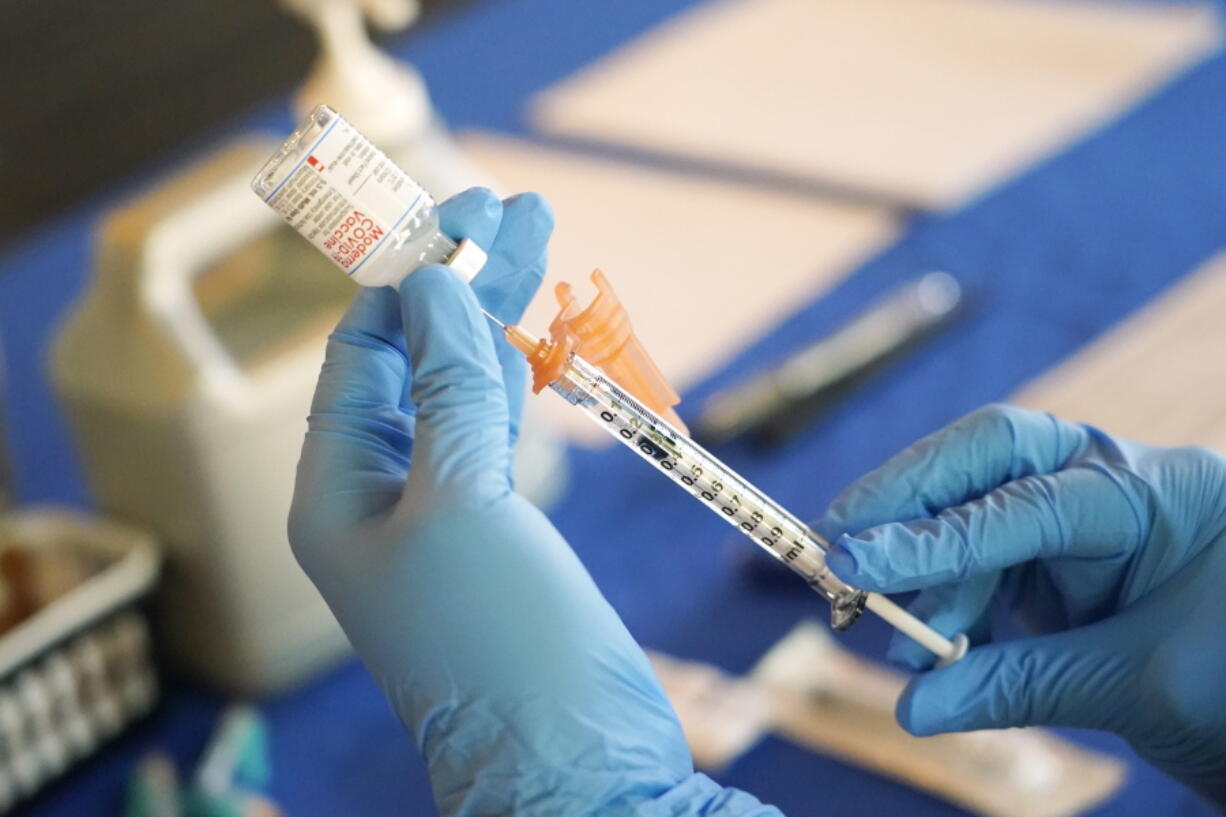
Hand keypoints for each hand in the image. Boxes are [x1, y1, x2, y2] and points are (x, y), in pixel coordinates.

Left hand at [288, 188, 779, 816]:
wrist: (576, 762)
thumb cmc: (501, 646)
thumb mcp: (462, 503)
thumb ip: (449, 387)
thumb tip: (430, 281)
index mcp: (340, 496)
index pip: (364, 356)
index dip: (409, 280)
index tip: (463, 213)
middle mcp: (382, 500)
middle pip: (417, 361)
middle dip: (461, 284)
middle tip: (512, 204)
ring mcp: (446, 515)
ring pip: (465, 389)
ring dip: (499, 317)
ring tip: (539, 236)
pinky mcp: (505, 533)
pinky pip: (501, 432)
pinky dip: (522, 376)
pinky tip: (541, 330)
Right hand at [817, 404, 1225, 806]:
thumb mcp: (1139, 688)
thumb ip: (1020, 687)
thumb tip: (913, 708)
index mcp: (1158, 493)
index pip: (1029, 499)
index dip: (934, 536)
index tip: (855, 561)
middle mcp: (1113, 482)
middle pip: (989, 459)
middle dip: (909, 500)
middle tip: (837, 544)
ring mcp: (1083, 515)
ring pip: (975, 509)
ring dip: (923, 568)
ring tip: (886, 627)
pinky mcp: (1060, 558)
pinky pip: (985, 559)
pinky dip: (948, 597)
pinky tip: (930, 644)